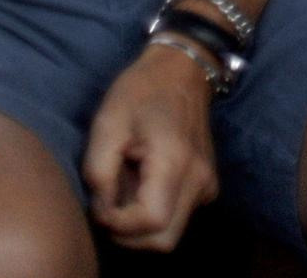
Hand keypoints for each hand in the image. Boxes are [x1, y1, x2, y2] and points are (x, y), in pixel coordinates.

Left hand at [83, 39, 219, 250]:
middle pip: (163, 240)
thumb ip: (99, 172)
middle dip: (129, 235)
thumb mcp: (107, 122)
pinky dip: (157, 215)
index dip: (119, 224)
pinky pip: (179, 217)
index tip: (102, 202)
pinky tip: (144, 186)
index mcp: (175, 161)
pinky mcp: (206, 184)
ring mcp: (207, 183)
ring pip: (171, 234)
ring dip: (141, 227)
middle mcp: (199, 178)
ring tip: (126, 191)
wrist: (182, 67)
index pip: (150, 222)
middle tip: (110, 205)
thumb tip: (103, 210)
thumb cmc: (141, 91)